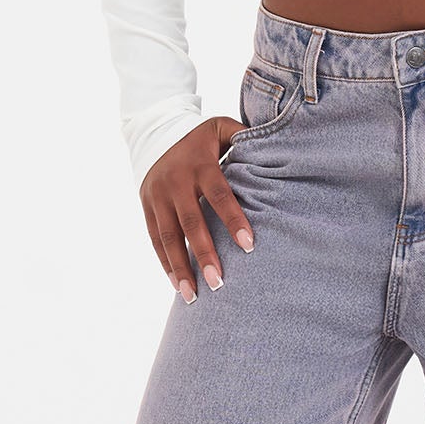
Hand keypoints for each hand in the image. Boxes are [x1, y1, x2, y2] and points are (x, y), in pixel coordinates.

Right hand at [141, 118, 254, 302]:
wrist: (154, 131)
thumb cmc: (200, 136)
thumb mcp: (221, 128)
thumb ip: (244, 137)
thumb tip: (277, 147)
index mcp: (200, 164)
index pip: (219, 195)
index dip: (233, 220)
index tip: (249, 245)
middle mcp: (176, 181)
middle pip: (191, 222)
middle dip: (204, 253)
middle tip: (219, 282)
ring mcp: (158, 195)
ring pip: (168, 236)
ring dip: (180, 267)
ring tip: (193, 295)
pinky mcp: (147, 206)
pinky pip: (155, 238)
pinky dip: (165, 262)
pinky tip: (177, 284)